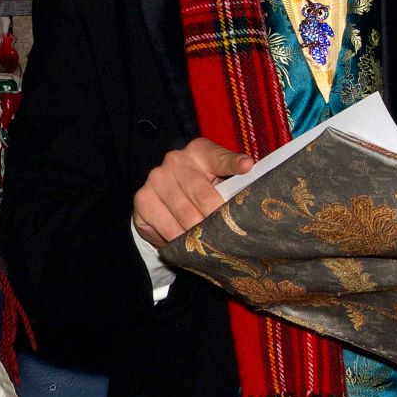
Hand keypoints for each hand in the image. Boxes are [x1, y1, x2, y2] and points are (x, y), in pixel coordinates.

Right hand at [131, 137, 253, 246]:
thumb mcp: (220, 181)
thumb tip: (253, 183)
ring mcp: (156, 178)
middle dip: (216, 217)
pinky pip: (166, 226)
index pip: (218, 157)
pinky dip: (179, 239)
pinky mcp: (143, 199)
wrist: (164, 201)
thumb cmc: (202, 190)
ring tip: (210, 244)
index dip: (233, 163)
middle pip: (202, 192)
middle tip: (228, 234)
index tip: (247, 166)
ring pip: (184, 213)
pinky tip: (187, 244)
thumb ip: (235, 183)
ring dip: (199, 232)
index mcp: (200, 151)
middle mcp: (175, 160)